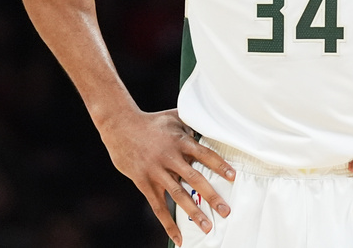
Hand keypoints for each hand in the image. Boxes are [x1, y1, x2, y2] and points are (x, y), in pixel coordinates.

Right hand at [99, 108, 235, 246]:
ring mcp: (156, 172)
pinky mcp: (144, 183)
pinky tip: (178, 237)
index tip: (232, 177)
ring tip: (207, 226)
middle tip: (226, 211)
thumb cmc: (150, 121)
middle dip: (212, 196)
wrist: (120, 126)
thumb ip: (192, 123)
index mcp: (180, 141)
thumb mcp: (173, 116)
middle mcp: (170, 158)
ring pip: (178, 195)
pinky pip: (158, 206)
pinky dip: (168, 223)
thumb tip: (210, 124)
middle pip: (194, 179)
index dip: (219, 165)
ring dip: (194, 212)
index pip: (204, 154)